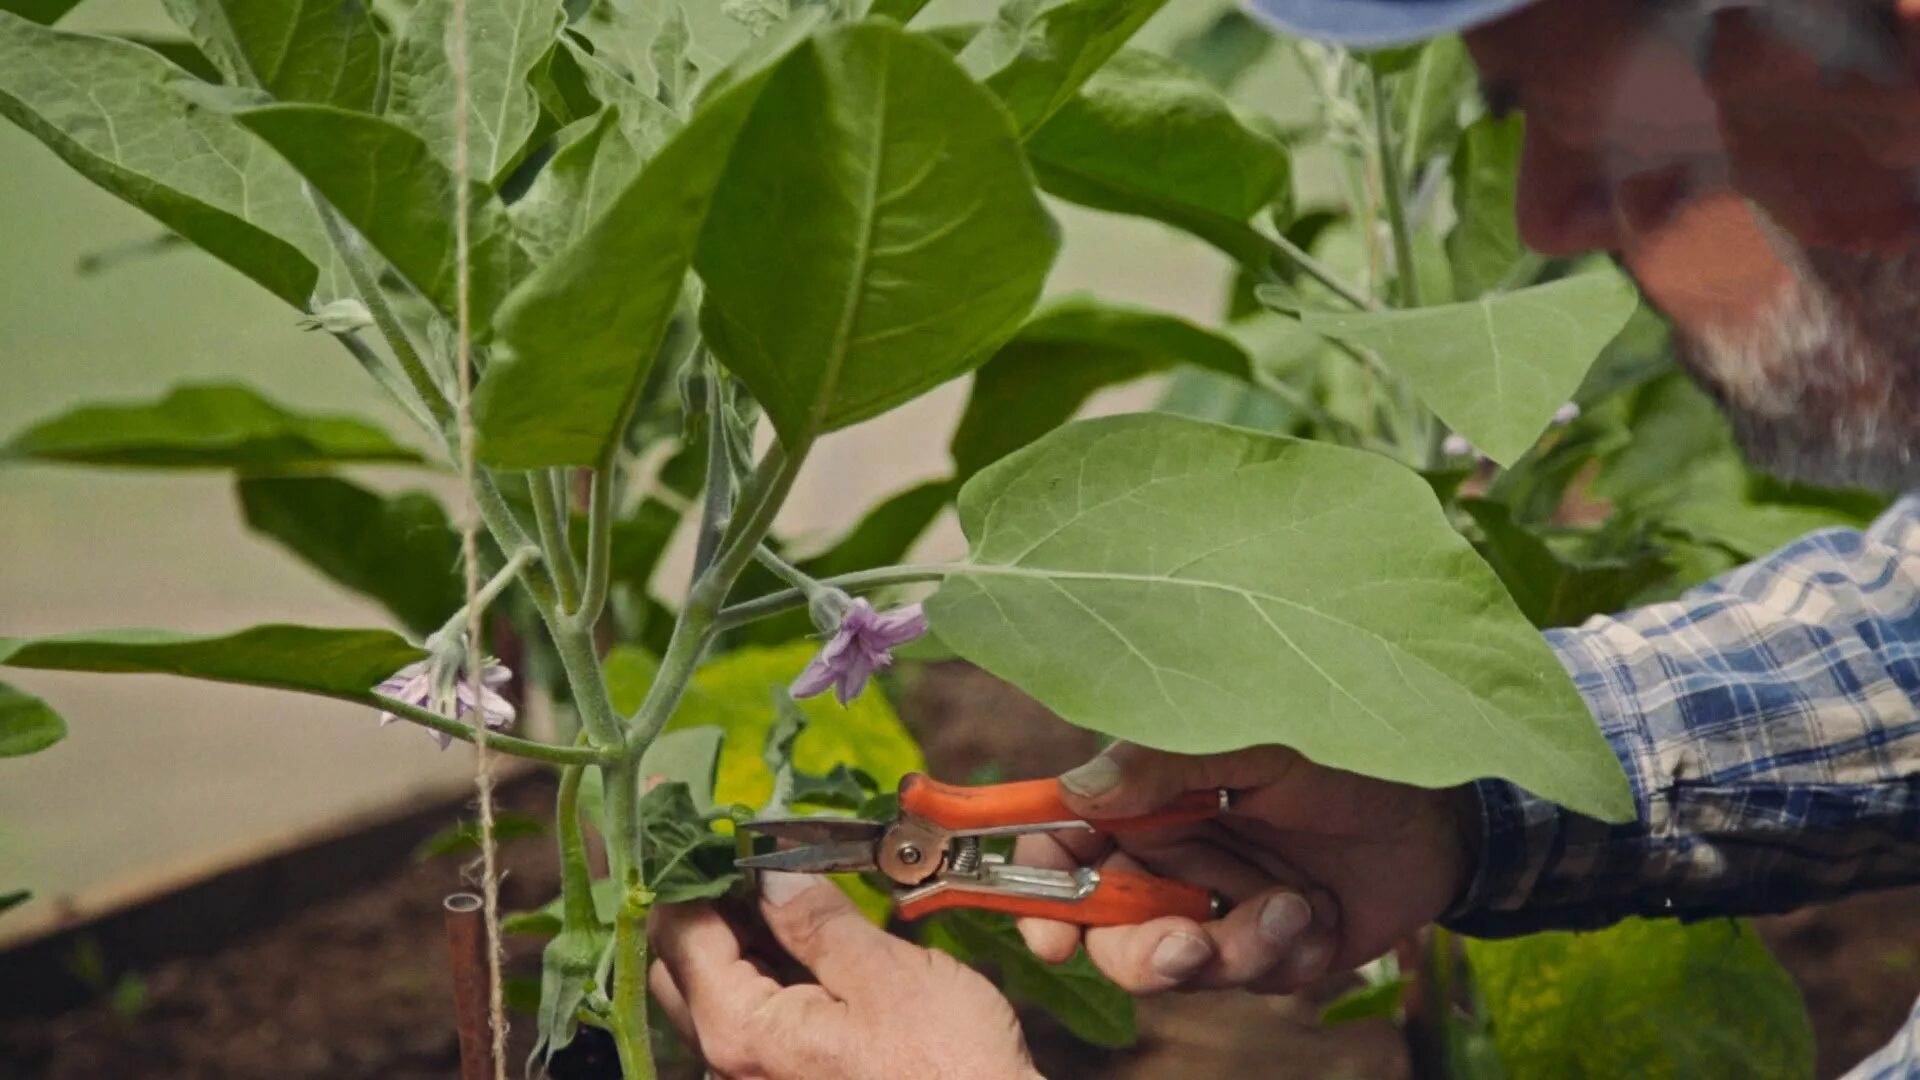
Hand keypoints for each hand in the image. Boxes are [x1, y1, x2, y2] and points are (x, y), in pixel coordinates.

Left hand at [650, 872, 1040, 1079]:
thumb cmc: (949, 1070)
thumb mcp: (887, 976)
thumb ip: (817, 920)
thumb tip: (771, 870)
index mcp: (742, 1035)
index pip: (679, 936)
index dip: (692, 872)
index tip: (712, 829)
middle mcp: (732, 1069)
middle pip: (683, 970)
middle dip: (708, 905)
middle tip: (749, 855)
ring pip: (718, 996)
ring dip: (741, 939)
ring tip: (784, 890)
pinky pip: (755, 1024)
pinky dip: (769, 976)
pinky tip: (807, 948)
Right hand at [1015, 742, 1477, 994]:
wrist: (1443, 805)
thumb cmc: (1343, 746)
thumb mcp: (1253, 741)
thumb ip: (1162, 765)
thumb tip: (1077, 794)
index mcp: (1144, 796)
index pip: (1061, 845)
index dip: (1038, 894)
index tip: (1049, 936)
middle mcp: (1168, 853)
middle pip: (1104, 928)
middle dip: (1141, 952)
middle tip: (1189, 945)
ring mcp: (1215, 904)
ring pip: (1175, 964)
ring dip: (1231, 951)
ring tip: (1291, 910)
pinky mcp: (1266, 946)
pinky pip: (1247, 979)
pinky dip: (1283, 954)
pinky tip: (1318, 914)